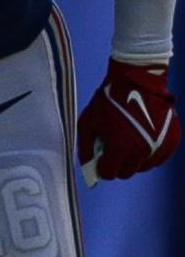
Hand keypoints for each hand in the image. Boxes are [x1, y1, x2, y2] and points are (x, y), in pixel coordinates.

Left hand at [77, 59, 177, 184]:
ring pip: (142, 167)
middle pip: (127, 173)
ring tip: (127, 141)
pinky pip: (158, 159)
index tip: (100, 160)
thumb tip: (88, 166)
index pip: (110, 174)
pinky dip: (149, 155)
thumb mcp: (87, 122)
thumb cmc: (109, 101)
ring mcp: (159, 148)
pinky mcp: (171, 142)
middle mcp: (142, 152)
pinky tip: (141, 141)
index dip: (102, 168)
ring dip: (133, 160)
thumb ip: (86, 148)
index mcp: (121, 148)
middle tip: (112, 150)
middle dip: (117, 165)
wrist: (137, 82)